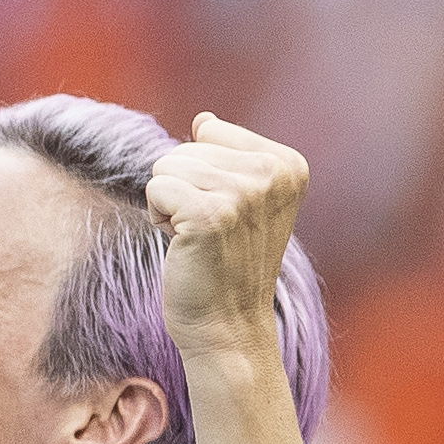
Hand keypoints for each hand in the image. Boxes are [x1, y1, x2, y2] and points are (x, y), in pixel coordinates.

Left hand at [145, 115, 310, 351]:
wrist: (227, 324)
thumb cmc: (226, 260)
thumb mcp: (240, 200)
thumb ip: (227, 156)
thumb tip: (205, 120)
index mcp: (288, 164)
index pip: (210, 132)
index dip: (203, 173)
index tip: (226, 212)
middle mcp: (273, 174)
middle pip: (185, 147)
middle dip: (183, 187)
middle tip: (209, 230)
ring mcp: (245, 193)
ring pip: (166, 165)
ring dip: (170, 202)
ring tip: (197, 236)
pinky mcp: (212, 214)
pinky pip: (155, 187)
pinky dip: (158, 215)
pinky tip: (183, 242)